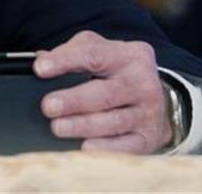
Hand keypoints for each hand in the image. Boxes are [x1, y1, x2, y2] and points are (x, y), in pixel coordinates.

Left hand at [34, 30, 172, 153]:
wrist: (160, 100)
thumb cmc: (118, 73)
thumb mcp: (99, 52)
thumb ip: (71, 53)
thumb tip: (41, 60)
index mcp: (128, 55)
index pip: (94, 55)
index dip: (65, 61)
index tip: (40, 69)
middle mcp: (142, 83)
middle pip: (105, 93)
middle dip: (73, 101)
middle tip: (48, 106)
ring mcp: (148, 112)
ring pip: (114, 121)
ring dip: (83, 126)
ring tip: (58, 127)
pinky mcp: (149, 138)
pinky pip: (127, 146)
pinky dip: (105, 148)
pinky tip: (85, 147)